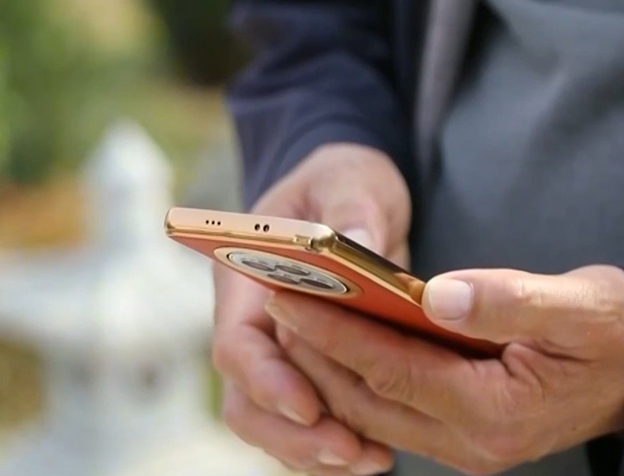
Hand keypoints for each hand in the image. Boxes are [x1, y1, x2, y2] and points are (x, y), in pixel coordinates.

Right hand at [212, 143, 410, 474]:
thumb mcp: (351, 181)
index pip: (236, 343)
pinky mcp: (313, 366)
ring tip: (373, 462)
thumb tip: (351, 242)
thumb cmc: (343, 182)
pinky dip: (337, 441)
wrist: (351, 194)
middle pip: (248, 401)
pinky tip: (382, 455)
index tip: (308, 406)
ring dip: (316, 449)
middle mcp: (255, 323)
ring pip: (276, 421)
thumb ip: (349, 210)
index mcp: (245, 278)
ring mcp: (280, 351)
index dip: (266, 381)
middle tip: (348, 452)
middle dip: (292, 434)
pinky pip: (311, 418)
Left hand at [269, 265, 623, 474]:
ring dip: (331, 368)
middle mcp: (474, 444)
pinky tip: (342, 343)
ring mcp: (468, 448)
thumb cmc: (616, 330)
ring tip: (296, 316)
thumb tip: (437, 292)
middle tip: (276, 297)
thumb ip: (510, 300)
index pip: (392, 370)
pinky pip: (395, 412)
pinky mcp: (467, 436)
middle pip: (370, 400)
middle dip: (317, 352)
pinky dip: (361, 379)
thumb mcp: (579, 306)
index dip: (336, 332)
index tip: (290, 293)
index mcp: (496, 412)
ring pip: (375, 411)